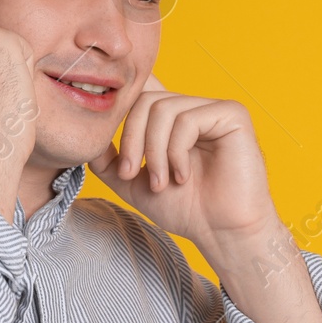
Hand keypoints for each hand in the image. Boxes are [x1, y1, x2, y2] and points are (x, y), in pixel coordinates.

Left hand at [89, 76, 280, 250]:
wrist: (221, 232)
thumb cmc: (186, 209)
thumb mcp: (134, 183)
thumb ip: (110, 160)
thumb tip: (89, 139)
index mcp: (173, 119)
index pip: (143, 90)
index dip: (124, 107)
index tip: (118, 151)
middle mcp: (193, 108)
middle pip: (145, 101)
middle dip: (132, 140)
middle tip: (132, 174)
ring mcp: (214, 109)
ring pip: (163, 109)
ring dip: (154, 151)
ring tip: (161, 182)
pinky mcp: (232, 115)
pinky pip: (188, 119)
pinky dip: (177, 152)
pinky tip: (183, 175)